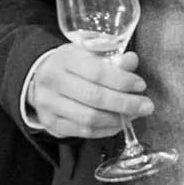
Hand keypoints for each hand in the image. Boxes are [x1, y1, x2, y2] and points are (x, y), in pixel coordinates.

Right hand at [25, 46, 151, 139]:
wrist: (38, 78)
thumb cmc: (69, 65)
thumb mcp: (87, 53)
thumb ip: (111, 58)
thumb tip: (132, 61)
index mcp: (64, 59)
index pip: (96, 72)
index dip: (122, 81)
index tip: (140, 85)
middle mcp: (53, 82)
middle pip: (93, 97)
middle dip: (125, 103)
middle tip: (146, 106)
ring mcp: (49, 105)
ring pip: (88, 118)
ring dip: (117, 119)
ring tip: (133, 115)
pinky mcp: (51, 123)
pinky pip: (83, 131)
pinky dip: (105, 130)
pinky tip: (118, 124)